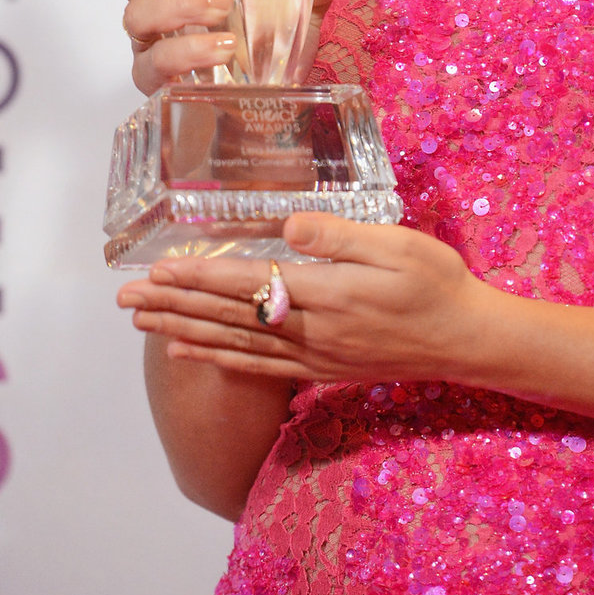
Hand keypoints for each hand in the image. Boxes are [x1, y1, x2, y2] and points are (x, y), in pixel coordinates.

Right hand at [96, 0, 353, 94]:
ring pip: (135, 16)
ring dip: (179, 6)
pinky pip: (155, 63)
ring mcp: (154, 44)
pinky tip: (224, 48)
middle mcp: (156, 3)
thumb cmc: (275, 42)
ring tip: (224, 9)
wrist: (275, 106)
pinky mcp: (161, 82)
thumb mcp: (310, 1)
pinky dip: (189, 50)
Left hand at [116, 213, 486, 384]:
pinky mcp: (321, 369)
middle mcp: (311, 331)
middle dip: (173, 305)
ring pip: (233, 343)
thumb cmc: (437, 283)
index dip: (200, 277)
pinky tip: (188, 349)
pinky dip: (217, 358)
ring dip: (183, 330)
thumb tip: (288, 226)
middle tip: (125, 300)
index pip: (248, 285)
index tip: (159, 268)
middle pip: (228, 317)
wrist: (467, 339)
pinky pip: (256, 366)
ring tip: (141, 323)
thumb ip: (339, 236)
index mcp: (327, 295)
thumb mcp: (398, 245)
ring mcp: (313, 355)